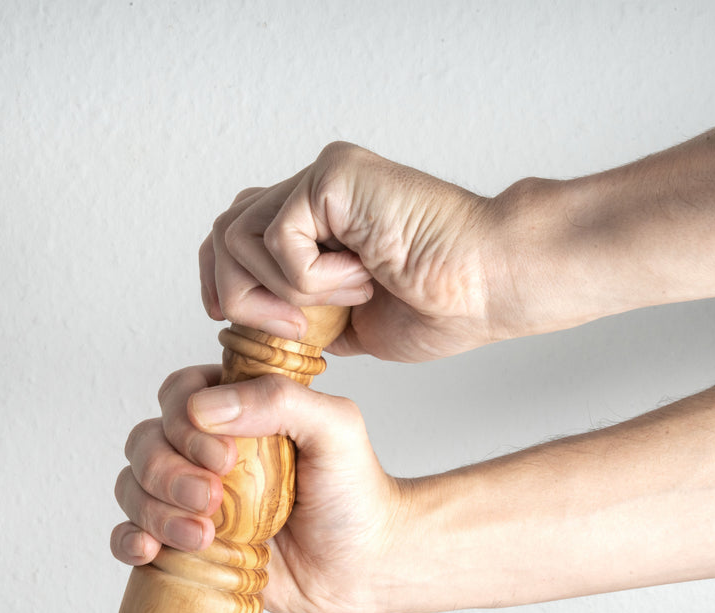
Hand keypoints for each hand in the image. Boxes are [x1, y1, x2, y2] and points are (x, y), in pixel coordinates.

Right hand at [111, 365, 403, 612]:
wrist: (365, 564)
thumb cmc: (355, 490)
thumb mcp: (335, 427)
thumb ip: (280, 399)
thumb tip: (204, 409)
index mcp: (237, 411)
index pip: (180, 395)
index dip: (185, 421)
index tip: (224, 455)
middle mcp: (207, 451)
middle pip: (147, 442)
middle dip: (168, 471)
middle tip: (212, 497)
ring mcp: (193, 499)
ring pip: (134, 486)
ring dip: (154, 509)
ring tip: (203, 536)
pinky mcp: (188, 545)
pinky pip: (132, 536)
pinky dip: (129, 540)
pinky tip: (149, 550)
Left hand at [200, 141, 496, 361]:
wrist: (492, 285)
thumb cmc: (441, 304)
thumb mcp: (352, 325)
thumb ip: (307, 317)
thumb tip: (265, 333)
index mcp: (314, 222)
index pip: (232, 240)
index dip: (223, 287)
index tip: (251, 329)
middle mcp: (311, 192)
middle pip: (222, 235)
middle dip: (239, 297)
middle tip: (296, 330)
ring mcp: (320, 179)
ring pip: (236, 236)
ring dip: (283, 291)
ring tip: (346, 298)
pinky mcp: (333, 177)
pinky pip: (280, 238)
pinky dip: (311, 279)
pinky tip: (364, 276)